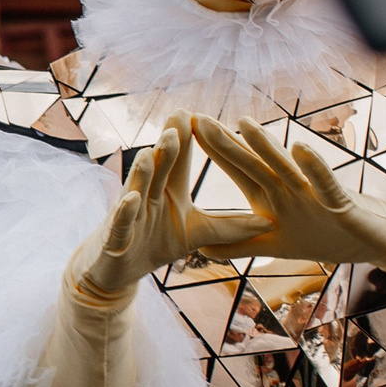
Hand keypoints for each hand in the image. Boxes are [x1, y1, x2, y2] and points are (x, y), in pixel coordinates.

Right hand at [70, 115, 268, 299]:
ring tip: (151, 152)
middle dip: (168, 144)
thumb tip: (269, 221)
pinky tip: (131, 198)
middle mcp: (146, 195)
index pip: (179, 162)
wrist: (118, 271)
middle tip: (179, 116)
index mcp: (168, 192)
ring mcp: (129, 215)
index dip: (188, 140)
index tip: (202, 115)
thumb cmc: (156, 245)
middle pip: (158, 166)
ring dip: (143, 170)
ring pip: (136, 187)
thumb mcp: (198, 235)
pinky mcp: (116, 238)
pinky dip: (126, 211)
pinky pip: (121, 222)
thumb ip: (229, 226)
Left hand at [188, 116, 385, 269]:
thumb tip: (201, 249)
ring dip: (265, 147)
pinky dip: (315, 168)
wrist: (374, 241)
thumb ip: (240, 245)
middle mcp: (289, 189)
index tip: (184, 132)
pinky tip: (301, 147)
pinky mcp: (340, 203)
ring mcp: (313, 194)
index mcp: (272, 197)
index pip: (238, 171)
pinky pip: (325, 184)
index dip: (214, 153)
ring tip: (244, 123)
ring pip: (285, 168)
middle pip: (253, 164)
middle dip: (226, 143)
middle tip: (197, 119)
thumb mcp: (276, 246)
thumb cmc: (326, 237)